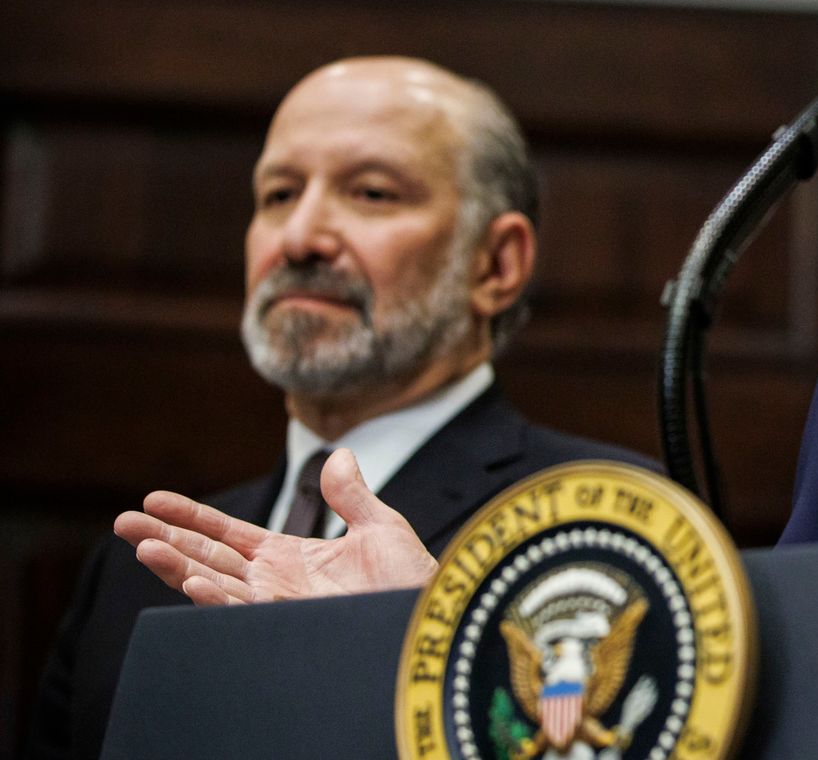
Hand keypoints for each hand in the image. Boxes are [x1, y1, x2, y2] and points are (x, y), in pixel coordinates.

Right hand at [114, 449, 438, 605]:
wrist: (432, 616)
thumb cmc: (412, 580)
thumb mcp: (382, 528)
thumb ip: (352, 496)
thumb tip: (338, 456)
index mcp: (289, 556)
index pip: (227, 533)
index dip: (191, 517)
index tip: (153, 501)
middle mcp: (274, 581)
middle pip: (208, 556)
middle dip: (165, 540)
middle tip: (122, 522)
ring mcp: (278, 604)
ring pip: (216, 584)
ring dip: (179, 567)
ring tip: (143, 547)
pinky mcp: (289, 623)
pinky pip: (245, 611)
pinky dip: (218, 598)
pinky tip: (195, 581)